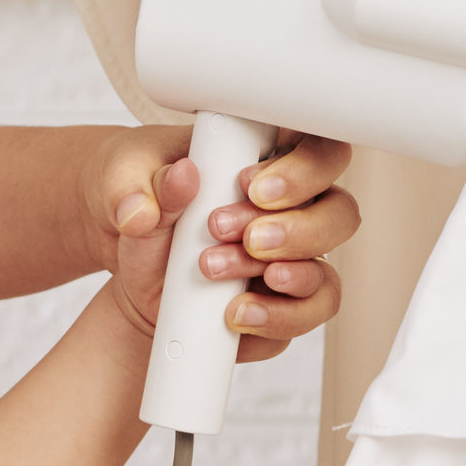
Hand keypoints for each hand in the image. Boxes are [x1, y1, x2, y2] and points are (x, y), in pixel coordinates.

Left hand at [88, 128, 358, 359]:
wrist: (127, 269)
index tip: (249, 185)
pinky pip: (306, 314)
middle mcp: (292, 210)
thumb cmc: (140, 206)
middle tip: (241, 235)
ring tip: (220, 271)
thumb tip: (180, 178)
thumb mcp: (126, 183)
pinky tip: (236, 312)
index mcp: (266, 159)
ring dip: (284, 275)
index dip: (301, 168)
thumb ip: (148, 183)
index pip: (318, 148)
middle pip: (339, 212)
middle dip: (296, 229)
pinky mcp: (286, 305)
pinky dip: (276, 317)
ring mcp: (294, 260)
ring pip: (326, 271)